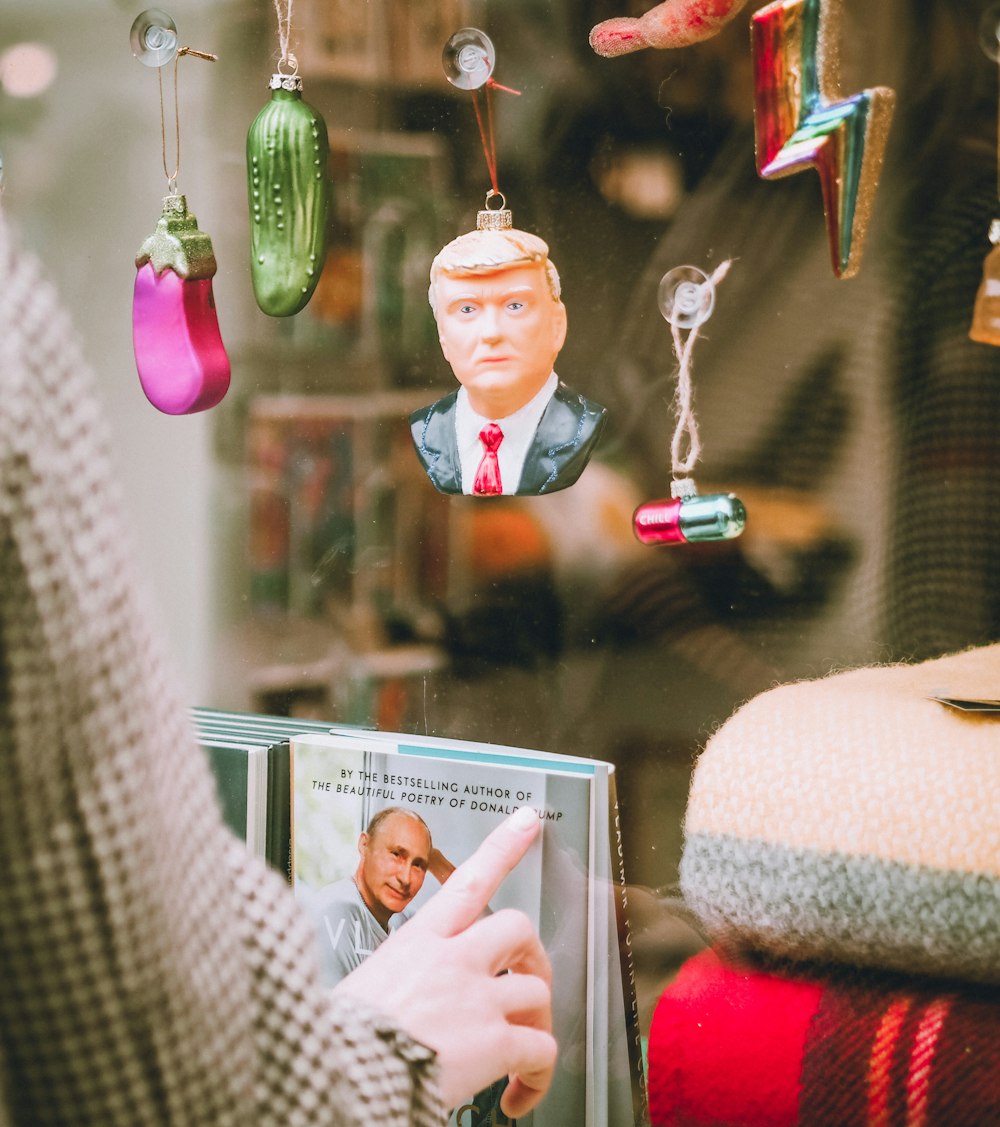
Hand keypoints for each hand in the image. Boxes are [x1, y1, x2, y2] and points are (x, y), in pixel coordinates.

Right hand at [332, 807, 555, 1116]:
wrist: (339, 1077)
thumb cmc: (341, 1039)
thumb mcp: (364, 985)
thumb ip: (401, 977)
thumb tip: (405, 993)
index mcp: (418, 941)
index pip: (469, 879)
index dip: (503, 846)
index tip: (526, 822)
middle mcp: (453, 959)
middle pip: (519, 928)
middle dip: (533, 954)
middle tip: (529, 980)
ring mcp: (476, 997)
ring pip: (536, 989)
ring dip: (535, 1021)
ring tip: (521, 1053)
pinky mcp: (494, 1041)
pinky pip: (540, 1049)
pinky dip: (538, 1075)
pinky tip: (517, 1094)